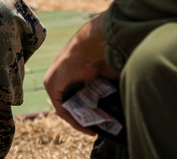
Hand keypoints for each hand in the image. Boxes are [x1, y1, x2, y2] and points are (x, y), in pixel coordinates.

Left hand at [43, 12, 120, 134]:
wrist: (94, 46)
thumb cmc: (105, 55)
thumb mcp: (109, 75)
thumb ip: (110, 88)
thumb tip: (124, 103)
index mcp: (73, 70)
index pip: (79, 95)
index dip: (90, 110)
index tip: (103, 121)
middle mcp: (61, 76)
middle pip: (73, 102)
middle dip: (87, 116)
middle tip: (101, 127)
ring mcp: (53, 80)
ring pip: (67, 107)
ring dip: (81, 120)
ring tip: (95, 130)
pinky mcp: (51, 85)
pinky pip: (61, 109)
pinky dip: (74, 120)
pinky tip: (87, 128)